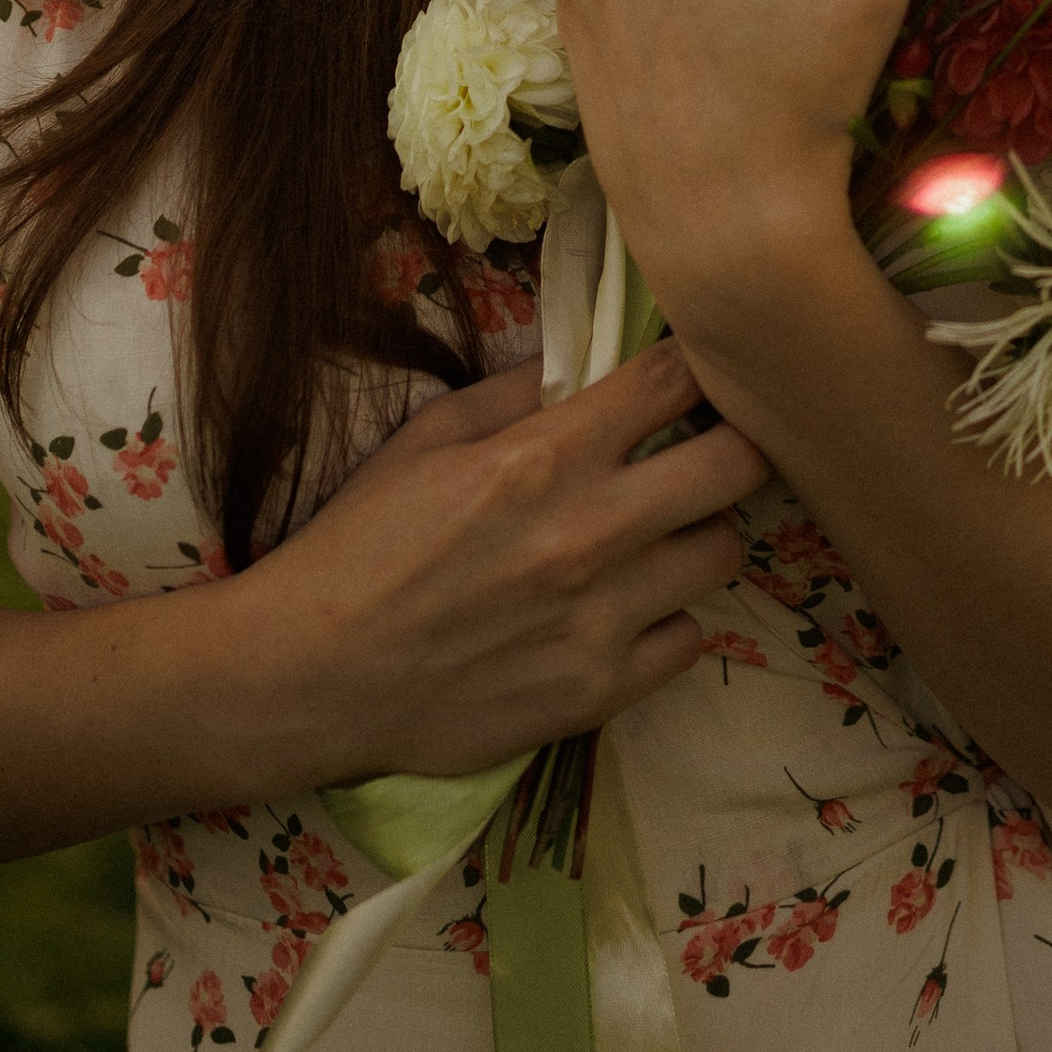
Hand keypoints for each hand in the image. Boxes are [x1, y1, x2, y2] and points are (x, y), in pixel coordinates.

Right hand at [243, 342, 766, 784]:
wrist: (315, 674)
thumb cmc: (362, 543)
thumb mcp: (427, 437)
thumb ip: (517, 390)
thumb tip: (585, 360)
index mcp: (545, 456)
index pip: (672, 380)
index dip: (695, 363)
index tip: (693, 370)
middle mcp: (590, 532)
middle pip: (736, 466)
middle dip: (734, 442)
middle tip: (706, 449)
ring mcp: (604, 618)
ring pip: (724, 554)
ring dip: (698, 534)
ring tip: (657, 535)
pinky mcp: (601, 691)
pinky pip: (689, 640)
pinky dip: (668, 619)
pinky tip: (627, 609)